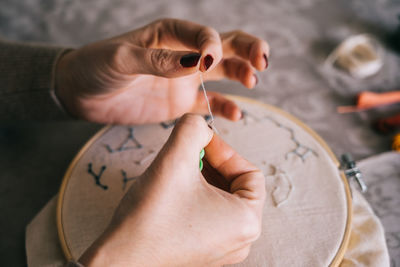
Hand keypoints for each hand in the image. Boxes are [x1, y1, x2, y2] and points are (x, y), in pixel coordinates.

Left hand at [55, 18, 269, 123]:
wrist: (81, 94)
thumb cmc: (95, 67)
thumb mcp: (121, 59)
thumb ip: (158, 61)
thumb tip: (195, 63)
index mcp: (169, 34)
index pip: (205, 35)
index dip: (213, 47)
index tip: (207, 64)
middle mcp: (183, 54)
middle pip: (225, 46)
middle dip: (248, 50)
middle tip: (263, 61)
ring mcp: (184, 79)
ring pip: (224, 72)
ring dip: (242, 74)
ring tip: (253, 81)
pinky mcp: (181, 103)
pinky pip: (210, 104)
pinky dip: (226, 107)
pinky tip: (237, 114)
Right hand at [79, 114, 265, 265]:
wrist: (120, 260)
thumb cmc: (151, 217)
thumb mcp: (175, 159)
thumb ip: (192, 128)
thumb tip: (199, 122)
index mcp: (247, 220)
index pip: (249, 172)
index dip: (224, 150)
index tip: (200, 142)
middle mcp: (241, 240)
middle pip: (235, 185)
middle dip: (211, 163)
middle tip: (187, 153)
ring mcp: (222, 249)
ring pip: (220, 199)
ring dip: (202, 178)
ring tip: (177, 171)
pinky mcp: (203, 252)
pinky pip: (208, 215)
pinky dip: (195, 197)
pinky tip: (172, 192)